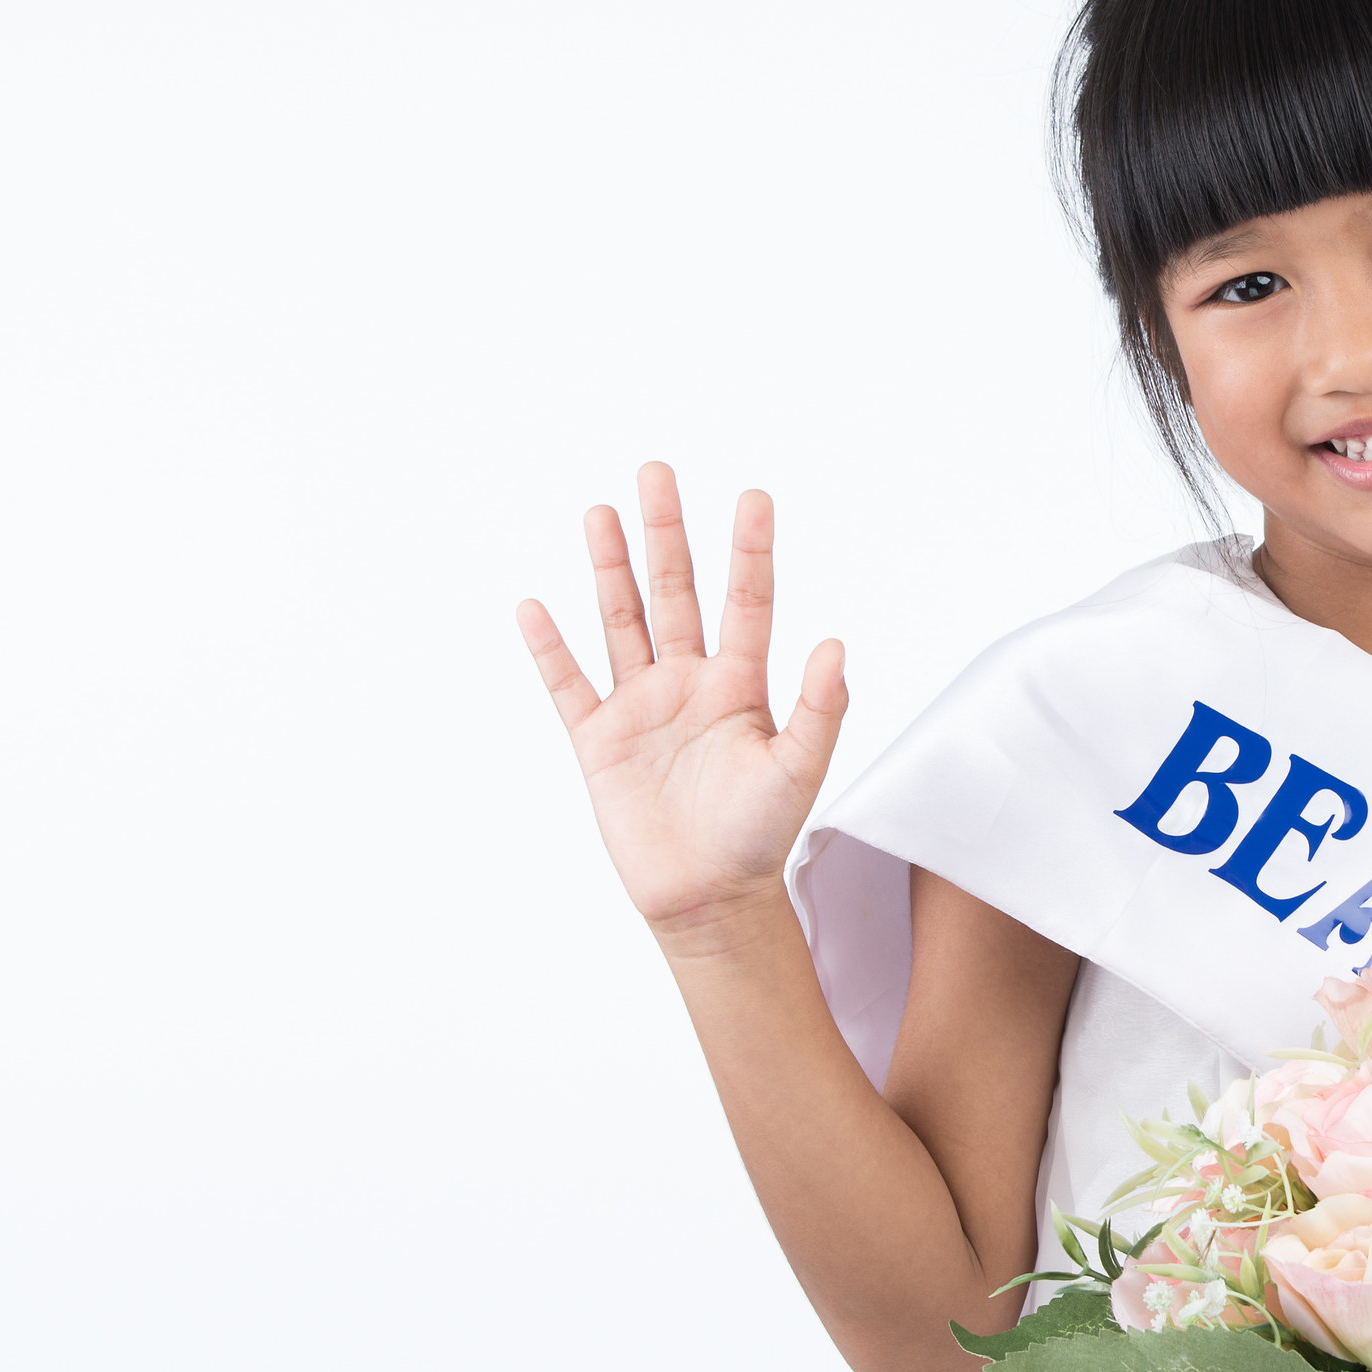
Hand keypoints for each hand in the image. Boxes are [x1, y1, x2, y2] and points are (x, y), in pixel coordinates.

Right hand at [516, 466, 847, 945]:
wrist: (708, 900)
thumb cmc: (760, 838)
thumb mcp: (799, 770)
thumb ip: (819, 709)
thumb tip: (836, 646)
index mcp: (741, 685)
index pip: (747, 601)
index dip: (749, 550)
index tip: (753, 496)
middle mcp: (689, 684)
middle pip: (674, 592)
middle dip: (666, 532)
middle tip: (657, 470)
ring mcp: (640, 708)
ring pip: (622, 622)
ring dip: (610, 568)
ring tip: (601, 512)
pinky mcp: (598, 741)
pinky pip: (569, 685)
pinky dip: (550, 647)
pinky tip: (534, 605)